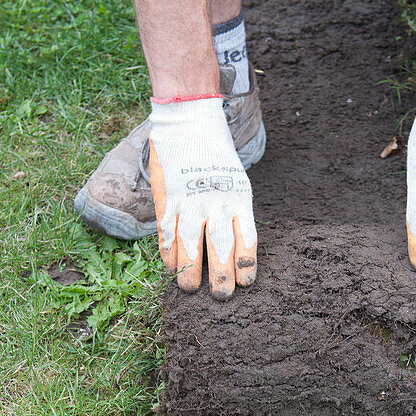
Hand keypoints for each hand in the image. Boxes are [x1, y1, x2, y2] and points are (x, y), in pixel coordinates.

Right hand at [148, 97, 256, 298]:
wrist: (191, 119)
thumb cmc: (216, 156)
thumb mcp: (236, 180)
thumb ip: (233, 210)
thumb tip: (233, 248)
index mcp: (239, 197)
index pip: (247, 237)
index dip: (246, 262)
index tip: (246, 282)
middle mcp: (217, 201)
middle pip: (221, 245)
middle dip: (222, 274)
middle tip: (222, 296)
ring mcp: (191, 199)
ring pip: (191, 242)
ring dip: (190, 269)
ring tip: (190, 288)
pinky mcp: (169, 196)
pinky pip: (168, 230)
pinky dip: (168, 251)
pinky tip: (170, 267)